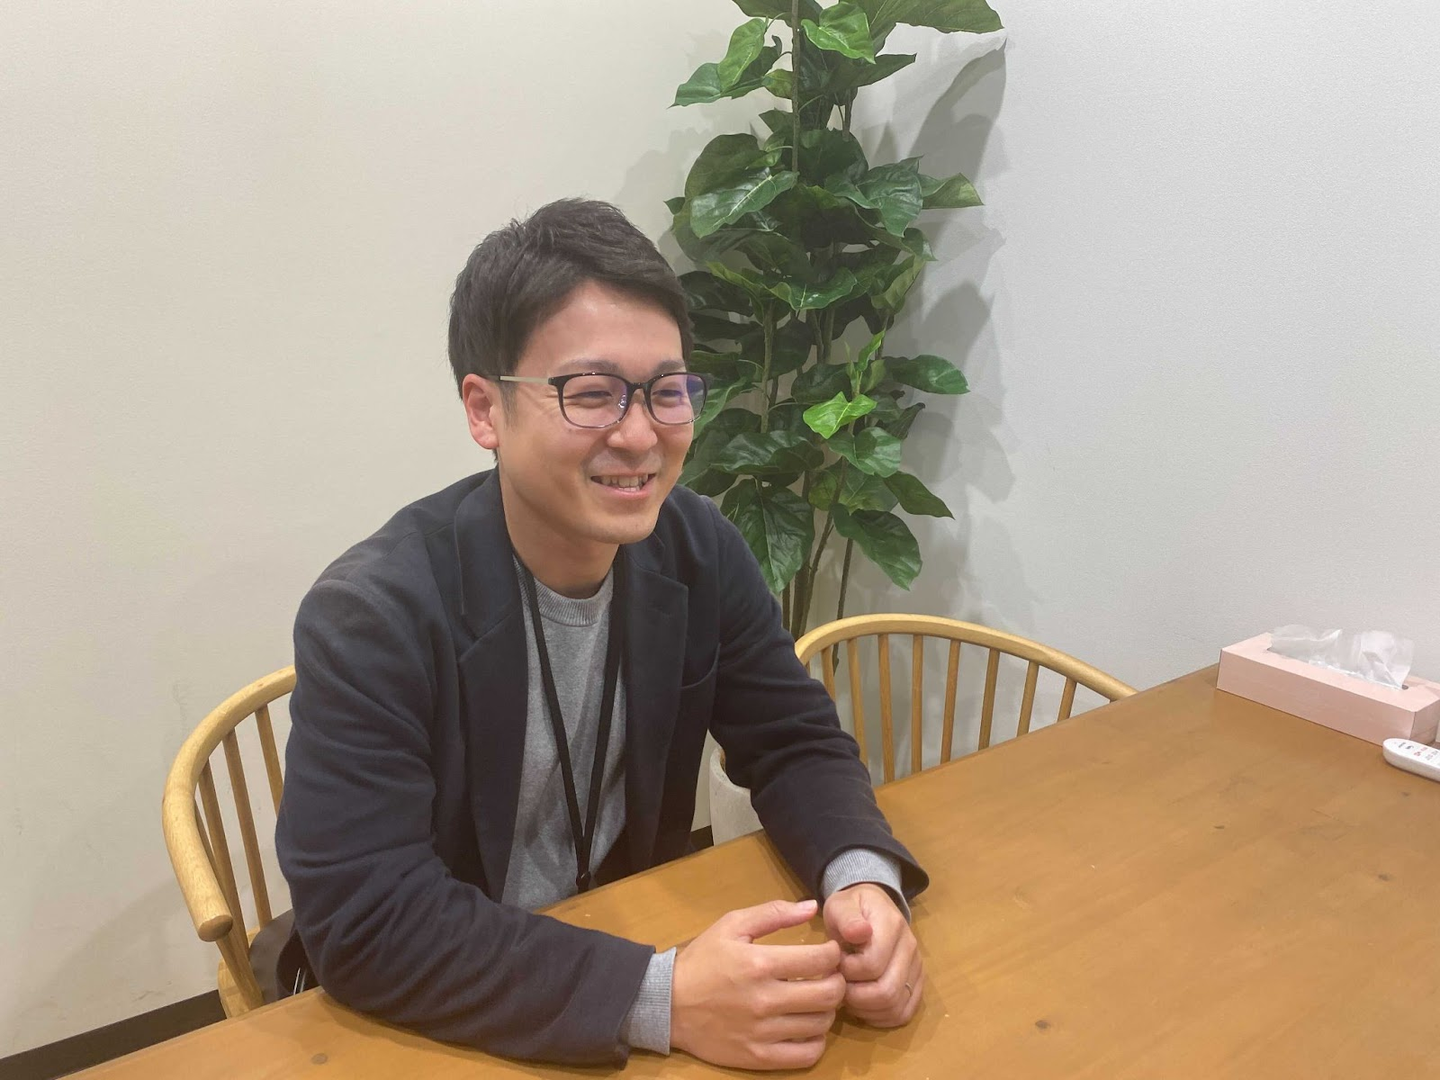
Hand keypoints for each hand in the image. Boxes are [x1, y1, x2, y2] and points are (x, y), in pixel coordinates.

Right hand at [670, 898, 845, 1069]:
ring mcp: (763, 1032)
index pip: (821, 960)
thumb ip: (772, 914)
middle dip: (838, 981)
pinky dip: (816, 1041)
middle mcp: (765, 1000)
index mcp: (760, 963)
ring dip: (827, 1010)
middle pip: (829, 994)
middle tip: (830, 976)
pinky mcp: (758, 1057)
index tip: (829, 952)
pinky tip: (806, 1027)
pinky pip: (807, 1055)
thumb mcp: (732, 926)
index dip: (834, 954)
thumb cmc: (702, 961)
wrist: (668, 1005)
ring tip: (816, 1000)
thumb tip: (811, 907)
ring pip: (821, 1024)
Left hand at [823, 883, 922, 1026]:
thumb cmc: (851, 908)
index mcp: (892, 926)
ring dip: (866, 1009)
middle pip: (886, 992)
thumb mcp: (841, 906)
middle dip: (855, 996)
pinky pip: (903, 1013)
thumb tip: (859, 932)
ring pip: (895, 1007)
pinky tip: (863, 1006)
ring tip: (849, 993)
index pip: (872, 964)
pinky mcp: (916, 984)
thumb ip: (847, 918)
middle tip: (839, 984)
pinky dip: (880, 1017)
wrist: (871, 907)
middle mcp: (910, 948)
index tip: (835, 961)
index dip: (847, 970)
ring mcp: (916, 968)